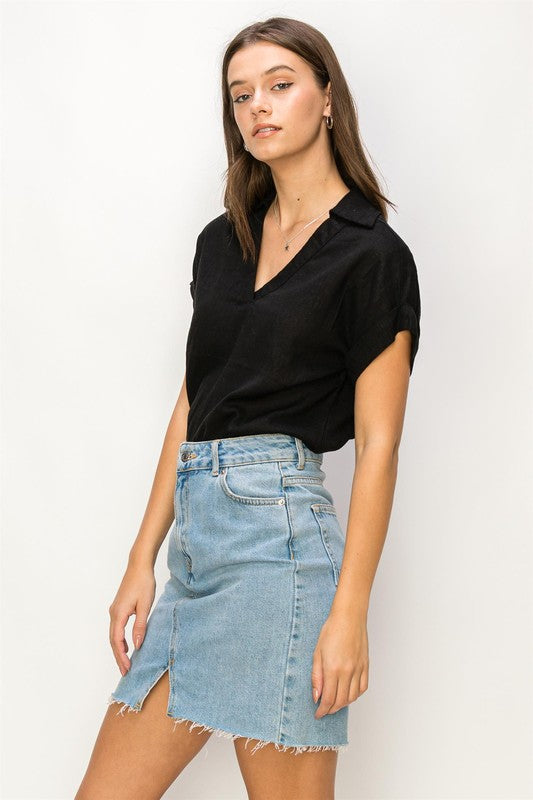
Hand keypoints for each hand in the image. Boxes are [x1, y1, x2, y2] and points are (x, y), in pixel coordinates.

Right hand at [108, 561, 155, 675]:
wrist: (139, 565)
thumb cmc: (143, 582)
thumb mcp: (145, 605)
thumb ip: (140, 626)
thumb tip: (136, 645)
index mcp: (118, 614)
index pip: (117, 641)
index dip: (121, 656)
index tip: (127, 669)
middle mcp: (113, 613)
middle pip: (113, 640)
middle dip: (118, 657)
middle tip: (125, 672)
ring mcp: (114, 610)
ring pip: (114, 635)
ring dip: (119, 649)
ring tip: (126, 663)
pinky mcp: (119, 607)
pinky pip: (117, 628)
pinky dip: (120, 639)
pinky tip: (127, 645)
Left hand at [311, 610, 368, 717]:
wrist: (349, 617)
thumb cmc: (331, 630)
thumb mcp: (317, 652)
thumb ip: (316, 676)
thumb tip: (316, 696)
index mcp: (332, 668)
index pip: (328, 699)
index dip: (322, 710)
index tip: (318, 714)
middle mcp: (347, 672)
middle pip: (340, 701)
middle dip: (331, 709)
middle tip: (324, 710)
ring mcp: (358, 669)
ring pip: (352, 697)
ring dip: (343, 704)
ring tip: (335, 703)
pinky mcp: (366, 666)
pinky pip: (362, 687)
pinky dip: (355, 695)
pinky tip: (348, 694)